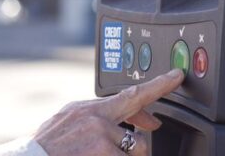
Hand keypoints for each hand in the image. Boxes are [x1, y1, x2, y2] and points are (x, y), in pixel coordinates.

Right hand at [32, 69, 183, 155]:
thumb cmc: (47, 147)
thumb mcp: (69, 122)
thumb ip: (99, 119)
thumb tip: (131, 124)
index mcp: (89, 109)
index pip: (132, 94)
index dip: (159, 85)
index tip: (177, 76)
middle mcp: (97, 119)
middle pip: (138, 139)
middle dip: (135, 153)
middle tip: (107, 152)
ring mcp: (101, 137)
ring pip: (132, 155)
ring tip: (92, 155)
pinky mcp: (105, 153)